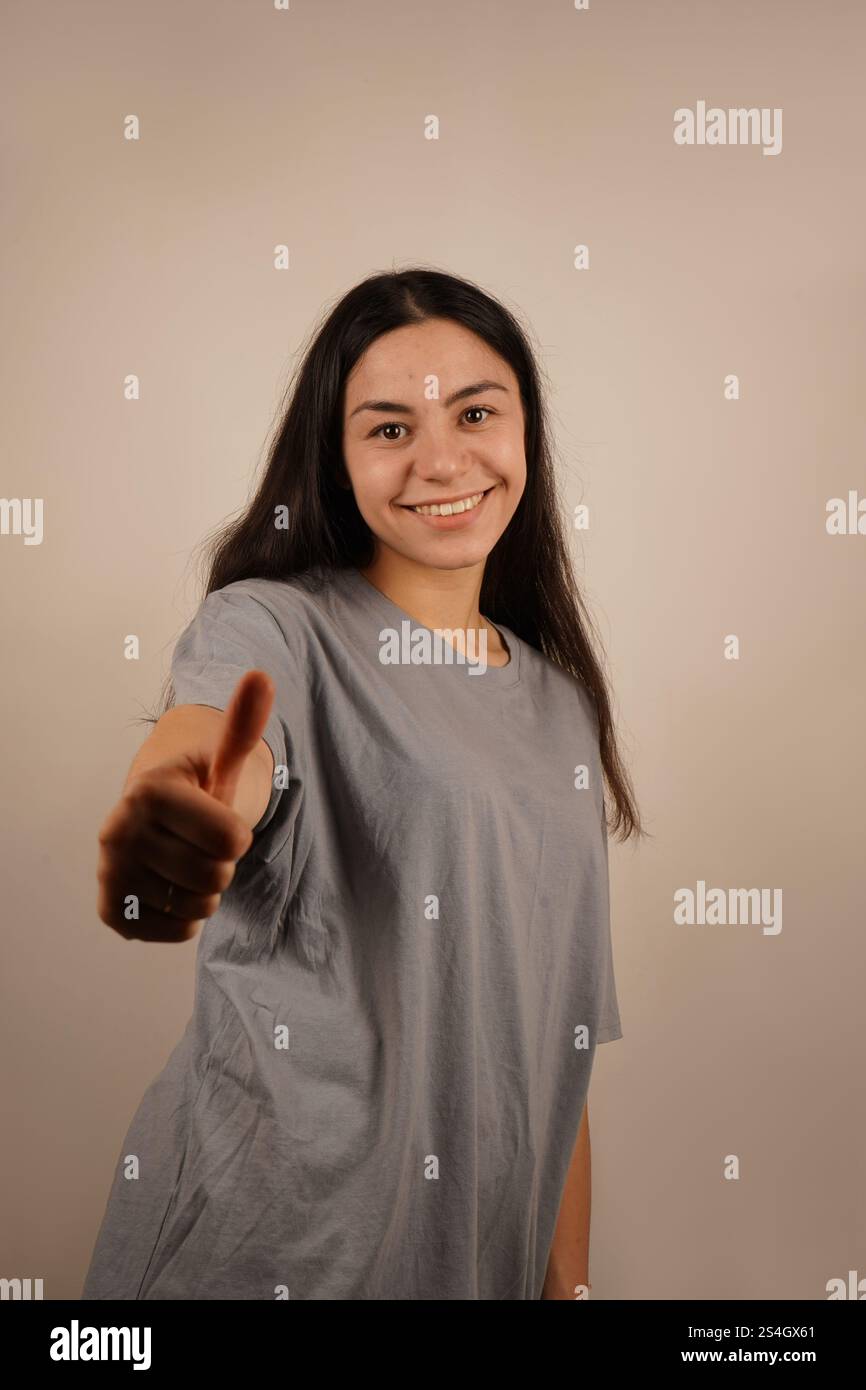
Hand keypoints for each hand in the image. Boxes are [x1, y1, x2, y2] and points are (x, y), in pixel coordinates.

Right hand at [96, 671, 274, 942]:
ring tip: (186, 860)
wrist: (157, 816)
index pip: (231, 840)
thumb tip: (262, 676)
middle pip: (216, 876)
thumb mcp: (222, 755)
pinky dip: (186, 916)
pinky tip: (172, 884)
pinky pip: (179, 931)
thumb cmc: (200, 786)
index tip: (216, 815)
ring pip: (199, 908)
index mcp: (150, 792)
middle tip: (200, 842)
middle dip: (221, 862)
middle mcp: (119, 832)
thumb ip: (242, 724)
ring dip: (205, 890)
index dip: (237, 833)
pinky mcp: (113, 911)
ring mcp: (111, 873)